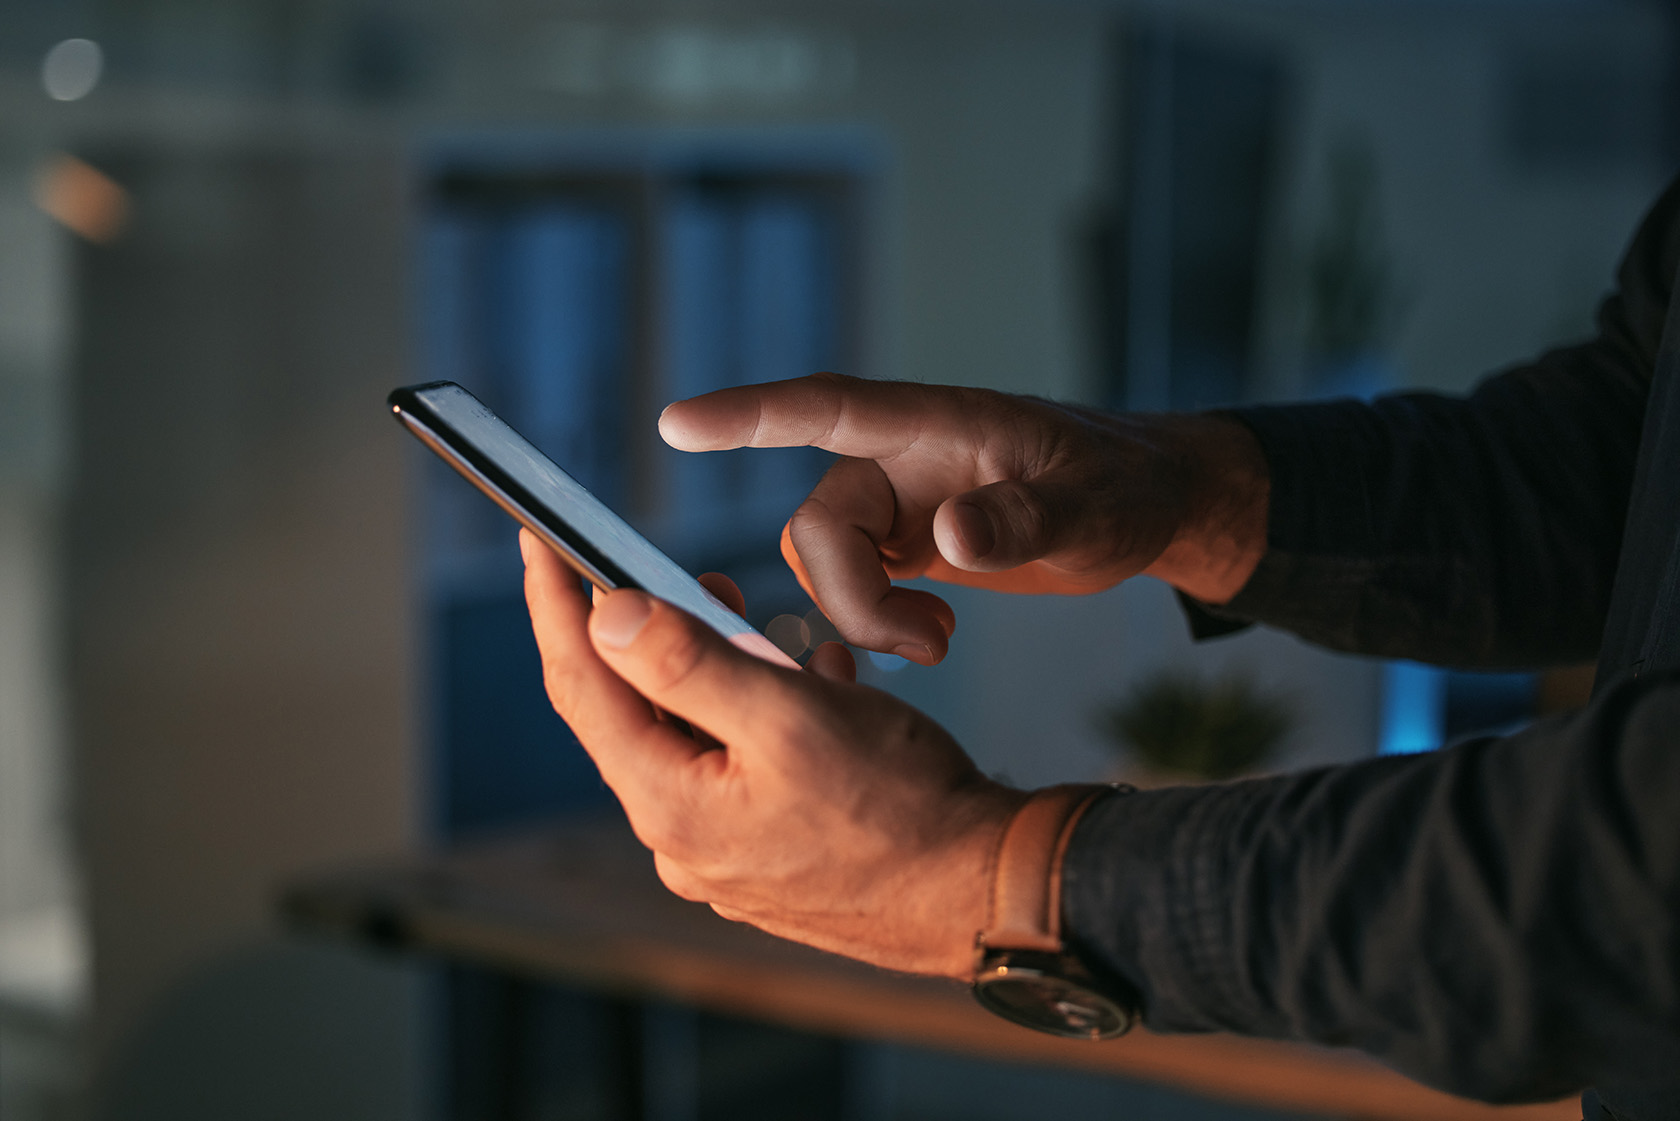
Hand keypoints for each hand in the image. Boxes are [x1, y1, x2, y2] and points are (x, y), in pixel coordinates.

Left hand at [521, 529, 1024, 977]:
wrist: (984, 891)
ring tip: (765, 627)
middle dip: (655, 635)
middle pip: (634, 712)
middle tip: (687, 575)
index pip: (583, 686)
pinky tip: (820, 689)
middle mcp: (683, 841)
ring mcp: (723, 856)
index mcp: (671, 806)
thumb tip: (605, 614)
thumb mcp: (791, 717)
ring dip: (723, 671)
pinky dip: (764, 715)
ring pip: (695, 735)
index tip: (539, 539)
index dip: (555, 604)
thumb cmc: (903, 808)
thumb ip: (691, 663)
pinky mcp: (765, 857)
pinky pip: (738, 767)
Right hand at [659, 373, 1267, 663]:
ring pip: (824, 564)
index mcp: (933, 425)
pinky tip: (930, 641)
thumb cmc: (1123, 486)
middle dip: (852, 597)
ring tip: (939, 644)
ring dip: (864, 618)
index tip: (674, 424)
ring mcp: (896, 506)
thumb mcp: (1091, 506)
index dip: (748, 415)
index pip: (826, 407)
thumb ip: (1024, 519)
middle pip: (819, 524)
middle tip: (928, 646)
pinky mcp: (902, 548)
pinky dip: (872, 626)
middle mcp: (898, 461)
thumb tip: (947, 539)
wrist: (1144, 508)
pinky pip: (848, 587)